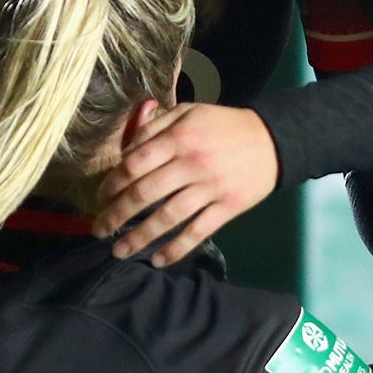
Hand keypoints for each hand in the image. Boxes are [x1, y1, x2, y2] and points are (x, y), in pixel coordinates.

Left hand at [94, 102, 278, 264]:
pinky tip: (157, 260)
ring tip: (119, 252)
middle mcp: (192, 163)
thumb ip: (156, 125)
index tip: (99, 198)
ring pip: (168, 217)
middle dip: (116, 215)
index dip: (112, 183)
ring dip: (139, 238)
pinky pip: (198, 232)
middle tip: (99, 229)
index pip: (135, 164)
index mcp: (179, 137)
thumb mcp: (189, 112)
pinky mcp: (228, 208)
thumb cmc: (224, 126)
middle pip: (145, 193)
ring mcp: (211, 188)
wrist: (273, 140)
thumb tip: (125, 150)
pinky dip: (176, 249)